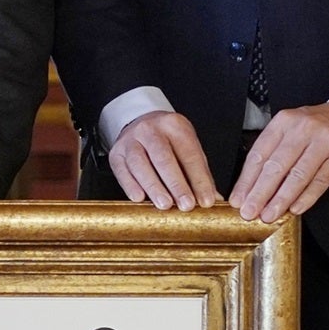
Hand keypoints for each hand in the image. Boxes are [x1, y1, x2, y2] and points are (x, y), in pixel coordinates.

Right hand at [107, 110, 221, 210]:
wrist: (140, 124)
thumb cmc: (168, 141)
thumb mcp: (187, 148)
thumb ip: (199, 173)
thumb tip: (213, 199)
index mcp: (174, 125)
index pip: (189, 154)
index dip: (199, 179)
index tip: (206, 200)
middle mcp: (150, 129)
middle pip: (163, 158)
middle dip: (176, 184)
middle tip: (186, 205)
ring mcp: (130, 140)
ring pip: (140, 164)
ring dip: (154, 187)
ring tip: (165, 205)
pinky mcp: (116, 153)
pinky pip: (122, 170)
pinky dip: (130, 185)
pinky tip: (140, 198)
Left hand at [229, 100, 328, 222]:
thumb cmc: (322, 126)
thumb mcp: (294, 128)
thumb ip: (275, 151)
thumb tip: (252, 184)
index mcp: (284, 122)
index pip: (259, 154)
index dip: (246, 180)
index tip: (238, 199)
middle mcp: (302, 129)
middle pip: (276, 166)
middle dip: (259, 193)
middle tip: (249, 212)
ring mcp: (323, 141)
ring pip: (297, 175)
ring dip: (281, 199)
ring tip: (269, 215)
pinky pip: (320, 180)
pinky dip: (307, 197)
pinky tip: (295, 209)